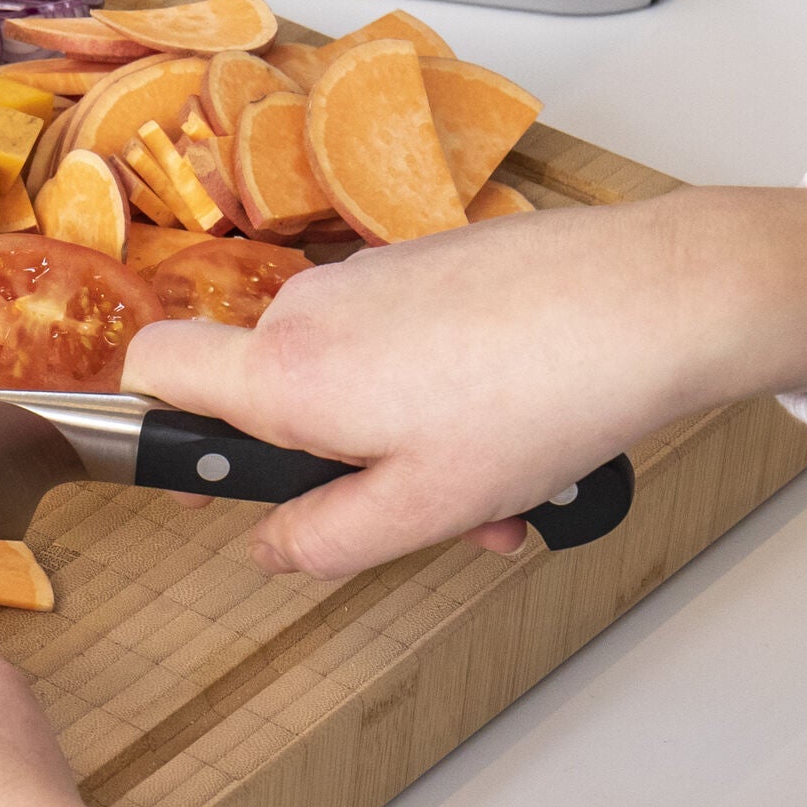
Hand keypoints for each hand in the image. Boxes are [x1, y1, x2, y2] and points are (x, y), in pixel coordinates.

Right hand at [125, 184, 806, 578]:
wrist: (655, 299)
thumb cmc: (542, 400)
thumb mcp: (422, 510)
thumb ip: (320, 541)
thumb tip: (268, 546)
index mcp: (286, 373)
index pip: (151, 371)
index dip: (152, 422)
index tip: (211, 470)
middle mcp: (311, 309)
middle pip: (269, 393)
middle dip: (330, 462)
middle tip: (416, 513)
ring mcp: (372, 276)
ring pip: (348, 375)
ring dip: (401, 439)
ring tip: (497, 482)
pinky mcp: (430, 260)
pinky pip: (401, 340)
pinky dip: (439, 391)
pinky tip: (519, 427)